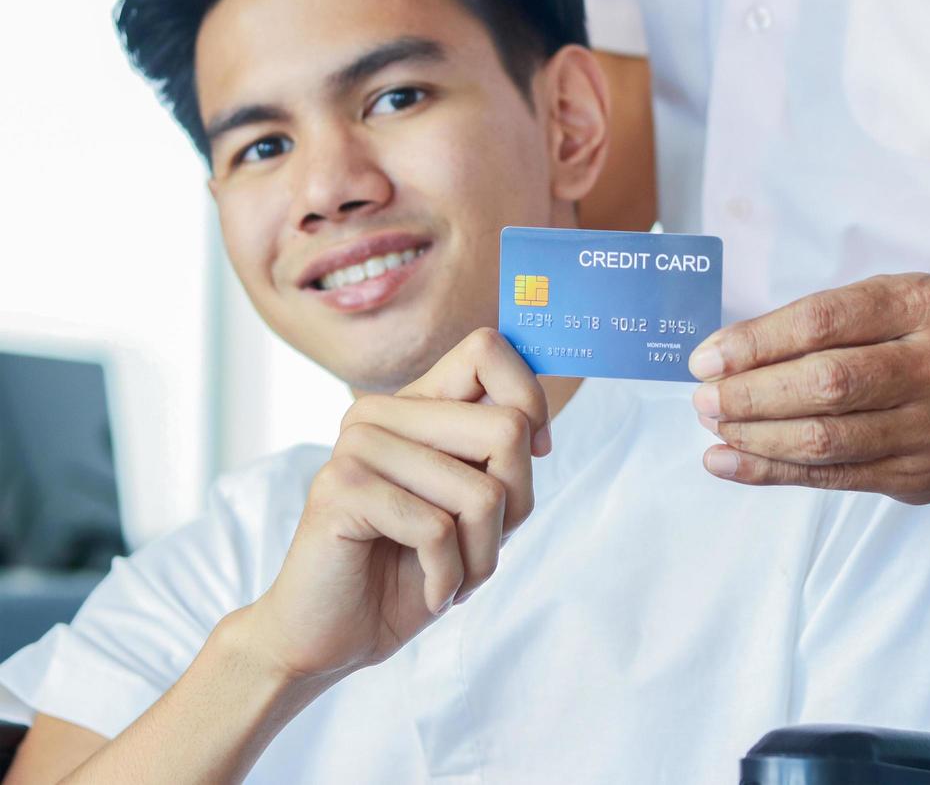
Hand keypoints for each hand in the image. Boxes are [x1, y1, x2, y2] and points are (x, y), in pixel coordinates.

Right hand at [242, 328, 547, 682]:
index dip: (531, 402)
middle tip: (479, 548)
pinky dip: (450, 578)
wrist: (333, 638)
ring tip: (451, 577)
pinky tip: (429, 593)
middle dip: (516, 506)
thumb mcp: (474, 507)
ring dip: (482, 556)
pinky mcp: (342, 488)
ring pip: (482, 492)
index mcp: (414, 404)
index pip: (487, 349)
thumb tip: (536, 425)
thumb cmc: (409, 571)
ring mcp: (357, 446)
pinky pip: (439, 530)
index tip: (533, 455)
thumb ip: (500, 456)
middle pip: (507, 428)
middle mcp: (381, 414)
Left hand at [688, 273, 929, 504]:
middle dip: (750, 396)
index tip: (705, 359)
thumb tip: (722, 360)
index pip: (822, 322)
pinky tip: (730, 462)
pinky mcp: (924, 476)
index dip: (754, 343)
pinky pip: (834, 479)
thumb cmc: (920, 331)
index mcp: (922, 305)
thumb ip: (813, 324)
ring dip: (755, 438)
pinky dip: (772, 471)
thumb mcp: (883, 300)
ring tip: (713, 428)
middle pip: (826, 385)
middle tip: (703, 399)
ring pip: (826, 440)